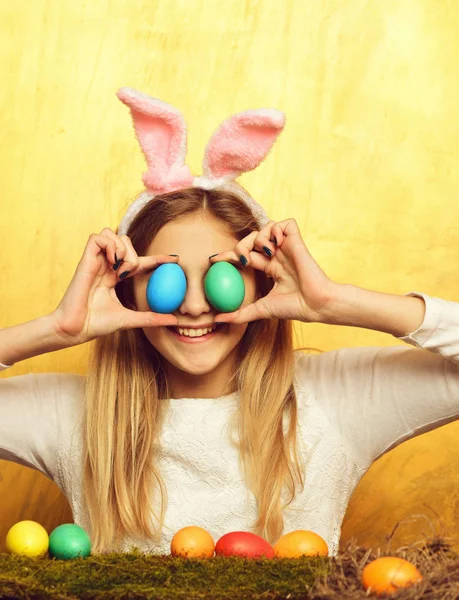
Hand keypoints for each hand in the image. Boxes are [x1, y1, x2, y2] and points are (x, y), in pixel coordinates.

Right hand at [50, 228, 178, 345]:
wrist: (75, 329)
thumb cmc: (96, 324)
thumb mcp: (130, 319)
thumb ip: (151, 318)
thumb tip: (174, 320)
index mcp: (115, 277)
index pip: (139, 261)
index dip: (157, 258)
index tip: (175, 259)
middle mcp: (106, 266)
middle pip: (126, 241)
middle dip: (134, 254)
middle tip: (127, 274)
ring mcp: (95, 262)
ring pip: (113, 235)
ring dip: (122, 248)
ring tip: (119, 269)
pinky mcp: (85, 260)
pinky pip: (98, 237)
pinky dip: (109, 245)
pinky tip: (111, 262)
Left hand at [210, 219, 339, 324]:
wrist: (315, 304)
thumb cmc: (294, 308)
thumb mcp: (261, 310)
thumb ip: (239, 314)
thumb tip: (216, 320)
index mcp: (270, 268)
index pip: (245, 255)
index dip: (229, 255)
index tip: (214, 260)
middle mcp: (278, 255)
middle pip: (252, 239)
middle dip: (241, 245)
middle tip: (243, 260)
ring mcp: (287, 247)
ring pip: (266, 228)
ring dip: (259, 237)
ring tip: (265, 252)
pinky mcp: (297, 240)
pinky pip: (284, 223)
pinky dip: (276, 229)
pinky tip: (275, 244)